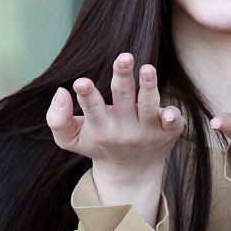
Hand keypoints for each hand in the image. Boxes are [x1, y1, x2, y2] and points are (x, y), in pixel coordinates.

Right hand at [46, 54, 183, 213]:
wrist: (131, 172)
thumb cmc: (98, 145)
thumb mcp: (71, 139)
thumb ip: (57, 119)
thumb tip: (61, 92)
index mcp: (100, 128)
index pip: (92, 109)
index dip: (87, 95)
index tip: (81, 82)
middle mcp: (125, 129)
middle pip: (123, 98)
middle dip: (122, 77)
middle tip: (124, 57)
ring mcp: (148, 131)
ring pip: (148, 106)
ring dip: (148, 86)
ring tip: (147, 68)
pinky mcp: (168, 132)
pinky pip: (173, 124)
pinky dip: (172, 118)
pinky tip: (170, 112)